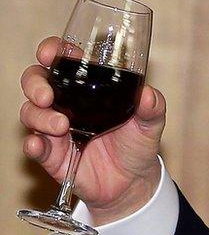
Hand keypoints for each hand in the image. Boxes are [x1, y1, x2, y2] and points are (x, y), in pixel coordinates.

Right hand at [20, 37, 166, 225]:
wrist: (134, 182)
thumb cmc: (137, 144)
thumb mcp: (151, 123)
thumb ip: (152, 107)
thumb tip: (147, 95)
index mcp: (87, 88)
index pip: (62, 61)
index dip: (52, 51)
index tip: (50, 53)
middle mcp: (65, 104)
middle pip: (36, 82)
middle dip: (34, 84)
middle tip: (46, 95)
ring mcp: (55, 129)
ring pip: (30, 112)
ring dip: (39, 116)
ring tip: (60, 125)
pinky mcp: (52, 155)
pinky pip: (34, 146)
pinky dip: (33, 144)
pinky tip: (38, 144)